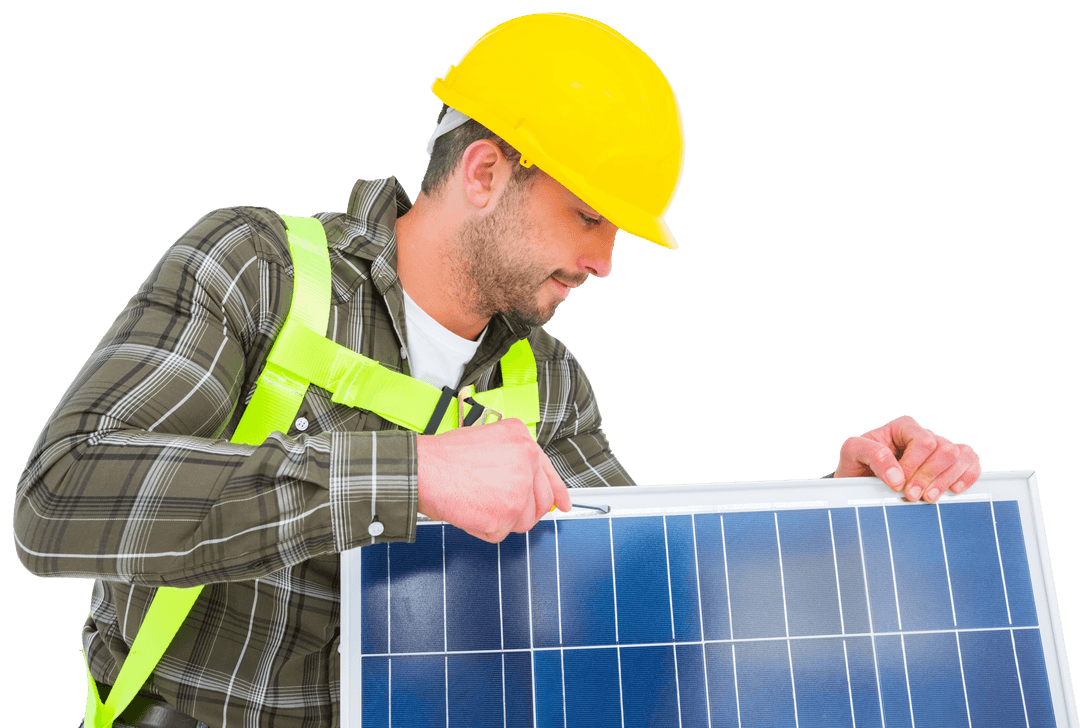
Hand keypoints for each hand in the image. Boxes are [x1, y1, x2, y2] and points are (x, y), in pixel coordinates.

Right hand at [416, 418, 570, 541]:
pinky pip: (500, 532)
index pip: (548, 471)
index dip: (557, 491)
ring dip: (501, 520)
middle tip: (504, 511)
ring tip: (478, 504)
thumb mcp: (487, 440)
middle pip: (540, 501)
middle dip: (523, 511)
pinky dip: (483, 529)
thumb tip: (525, 484)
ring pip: (522, 520)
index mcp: (522, 440)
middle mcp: (527, 460)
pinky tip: (470, 511)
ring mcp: (519, 487)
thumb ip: (511, 459)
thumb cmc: (444, 457)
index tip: (563, 503)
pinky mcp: (507, 512)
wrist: (423, 470)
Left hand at [833, 415, 981, 502]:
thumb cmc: (858, 464)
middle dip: (929, 476)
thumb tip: (897, 476)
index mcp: (903, 427)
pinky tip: (953, 491)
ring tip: (928, 498)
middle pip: (945, 449)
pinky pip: (972, 462)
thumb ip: (871, 455)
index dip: (914, 465)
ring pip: (961, 456)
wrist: (861, 483)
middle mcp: (923, 435)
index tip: (898, 484)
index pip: (923, 441)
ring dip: (946, 481)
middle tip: (912, 496)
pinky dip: (968, 477)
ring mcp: (939, 450)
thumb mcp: (852, 453)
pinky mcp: (950, 465)